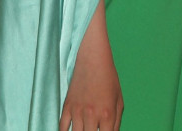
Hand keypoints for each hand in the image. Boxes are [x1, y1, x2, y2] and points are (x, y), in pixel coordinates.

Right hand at [60, 0, 122, 129]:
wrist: (92, 59)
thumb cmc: (108, 78)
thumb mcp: (119, 100)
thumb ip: (117, 122)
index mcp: (108, 114)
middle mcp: (92, 115)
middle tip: (93, 130)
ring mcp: (78, 111)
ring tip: (84, 130)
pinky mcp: (67, 106)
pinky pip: (62, 127)